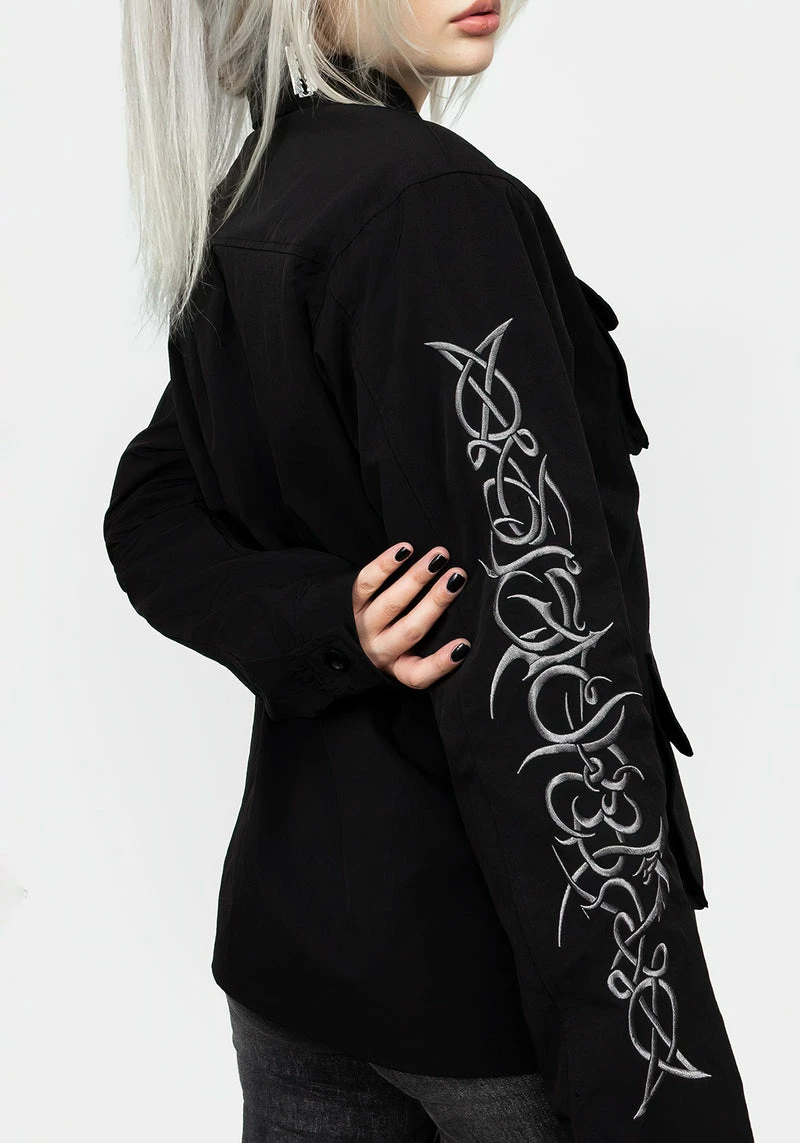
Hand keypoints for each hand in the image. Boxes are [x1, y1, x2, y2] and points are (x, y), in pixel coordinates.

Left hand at [352, 542, 470, 688]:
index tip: (463, 644)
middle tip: (457, 577)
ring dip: (416, 578)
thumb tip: (464, 623)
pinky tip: (406, 549)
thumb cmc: (392, 642)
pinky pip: (366, 583)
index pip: (420, 675)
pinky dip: (385, 565)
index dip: (441, 662)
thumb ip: (432, 647)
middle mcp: (380, 651)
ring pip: (390, 603)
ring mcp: (362, 627)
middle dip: (436, 602)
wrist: (343, 638)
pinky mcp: (349, 604)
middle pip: (410, 630)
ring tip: (438, 557)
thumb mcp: (408, 658)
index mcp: (399, 669)